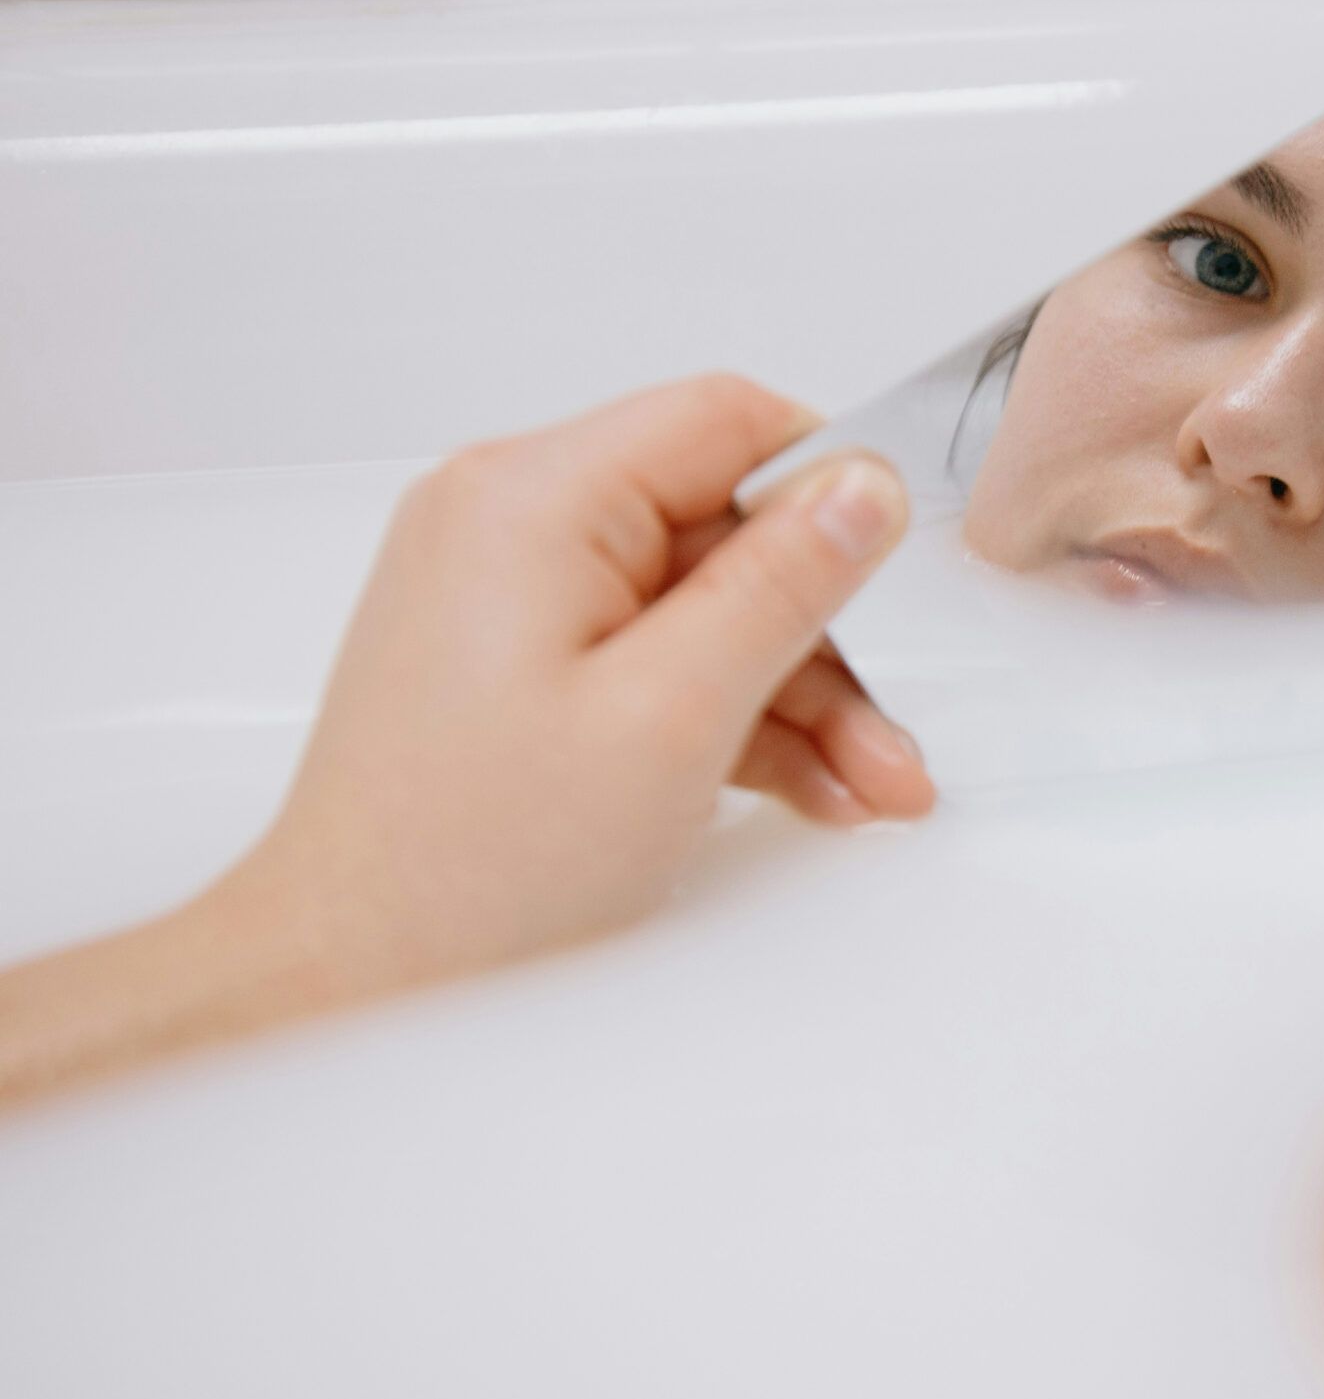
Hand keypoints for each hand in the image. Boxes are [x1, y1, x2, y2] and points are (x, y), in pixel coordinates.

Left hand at [1, 374, 932, 1106]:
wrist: (356, 978)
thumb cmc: (471, 868)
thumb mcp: (672, 716)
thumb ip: (780, 586)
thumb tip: (861, 489)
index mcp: (531, 500)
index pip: (724, 420)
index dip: (827, 488)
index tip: (892, 574)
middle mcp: (509, 523)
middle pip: (724, 530)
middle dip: (821, 637)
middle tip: (886, 735)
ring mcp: (510, 594)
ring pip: (704, 605)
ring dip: (795, 695)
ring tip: (862, 790)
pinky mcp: (520, 660)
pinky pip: (657, 655)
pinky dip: (731, 717)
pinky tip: (803, 788)